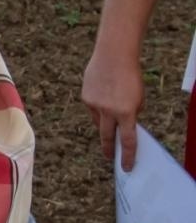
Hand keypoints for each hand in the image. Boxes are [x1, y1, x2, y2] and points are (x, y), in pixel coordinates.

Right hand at [81, 46, 143, 169]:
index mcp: (126, 113)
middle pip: (107, 136)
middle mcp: (108, 111)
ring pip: (98, 121)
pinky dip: (98, 107)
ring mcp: (94, 104)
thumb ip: (131, 114)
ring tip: (110, 109)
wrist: (113, 56)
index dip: (127, 156)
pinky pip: (92, 109)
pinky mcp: (85, 97)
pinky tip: (103, 94)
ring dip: (104, 122)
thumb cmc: (131, 76)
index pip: (127, 141)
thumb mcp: (138, 99)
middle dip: (108, 148)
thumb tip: (123, 127)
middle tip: (109, 157)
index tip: (126, 167)